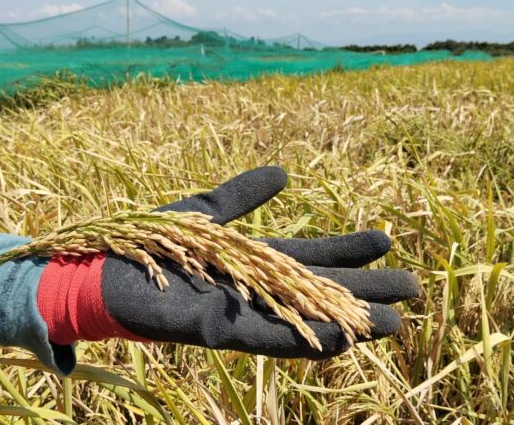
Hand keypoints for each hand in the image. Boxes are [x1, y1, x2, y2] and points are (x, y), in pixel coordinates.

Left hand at [38, 167, 418, 358]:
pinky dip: (304, 339)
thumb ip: (241, 195)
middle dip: (363, 290)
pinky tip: (341, 341)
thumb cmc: (149, 241)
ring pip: (302, 318)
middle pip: (317, 289)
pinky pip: (267, 337)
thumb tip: (285, 173)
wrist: (100, 268)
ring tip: (393, 324)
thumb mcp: (203, 211)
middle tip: (413, 289)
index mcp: (252, 259)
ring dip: (346, 323)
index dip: (347, 250)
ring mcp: (238, 311)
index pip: (310, 255)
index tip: (386, 240)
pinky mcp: (216, 329)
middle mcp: (252, 289)